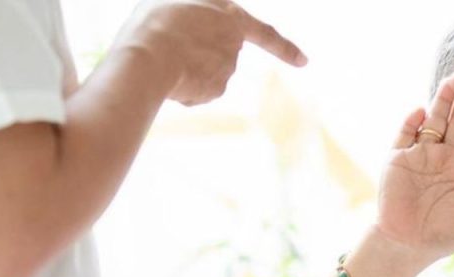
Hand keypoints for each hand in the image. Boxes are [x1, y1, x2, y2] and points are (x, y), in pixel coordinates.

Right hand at [122, 0, 306, 105]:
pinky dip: (182, 89)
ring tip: (162, 61)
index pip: (264, 33)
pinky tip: (168, 80)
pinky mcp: (218, 88)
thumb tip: (197, 37)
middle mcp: (235, 42)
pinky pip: (197, 92)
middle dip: (197, 58)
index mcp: (230, 15)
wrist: (148, 55)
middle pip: (219, 55)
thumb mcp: (177, 4)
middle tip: (168, 49)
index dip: (284, 48)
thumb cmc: (155, 22)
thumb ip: (196, 17)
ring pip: (204, 74)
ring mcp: (228, 67)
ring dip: (185, 72)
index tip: (304, 62)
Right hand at [375, 84, 453, 264]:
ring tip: (451, 81)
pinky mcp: (398, 158)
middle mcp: (447, 157)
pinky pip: (405, 134)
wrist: (406, 247)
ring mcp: (422, 155)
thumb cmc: (444, 236)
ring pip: (434, 121)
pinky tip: (420, 110)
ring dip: (442, 102)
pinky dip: (412, 121)